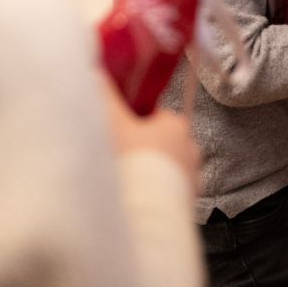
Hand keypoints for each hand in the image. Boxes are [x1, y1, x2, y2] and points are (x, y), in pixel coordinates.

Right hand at [98, 75, 199, 196]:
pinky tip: (135, 199)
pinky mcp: (187, 203)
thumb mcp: (115, 125)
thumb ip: (106, 97)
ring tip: (123, 181)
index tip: (114, 132)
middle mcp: (190, 148)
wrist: (149, 214)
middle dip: (137, 148)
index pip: (152, 115)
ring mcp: (191, 177)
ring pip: (162, 167)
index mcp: (176, 124)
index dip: (130, 121)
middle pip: (157, 141)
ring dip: (145, 171)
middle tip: (114, 157)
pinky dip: (151, 192)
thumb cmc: (134, 163)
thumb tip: (96, 72)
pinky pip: (165, 191)